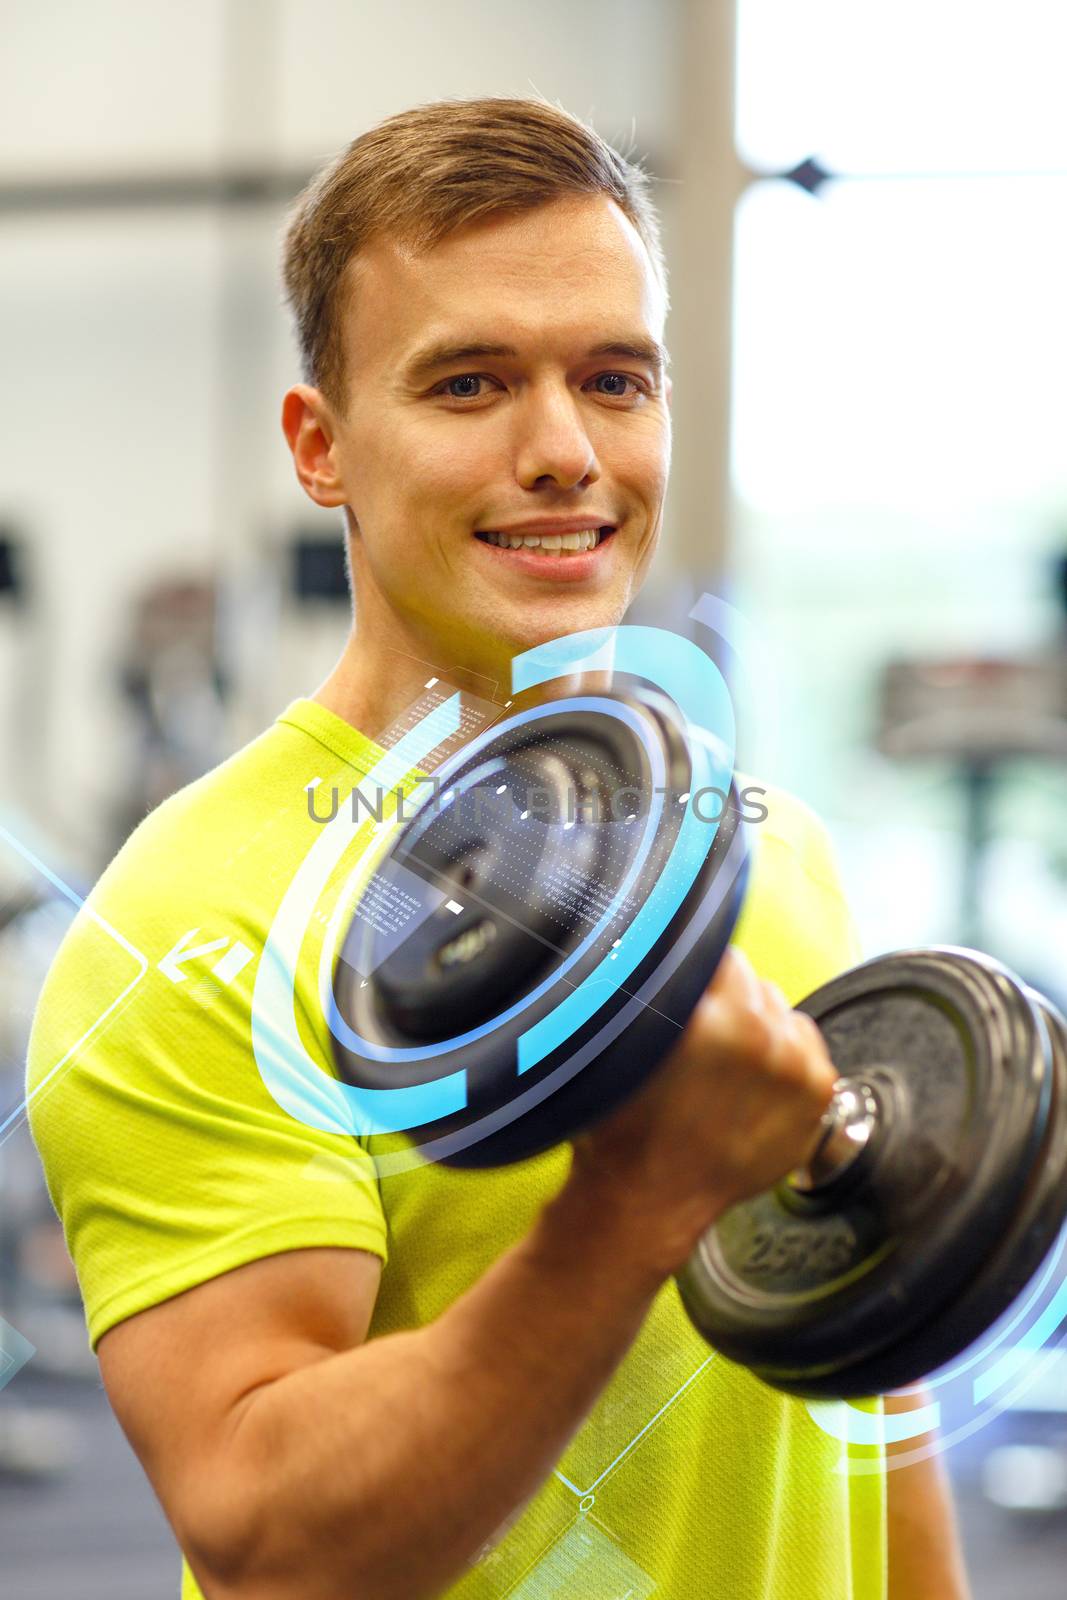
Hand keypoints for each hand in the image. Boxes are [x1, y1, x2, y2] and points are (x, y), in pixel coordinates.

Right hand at [568, 947, 838, 1274]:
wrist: (651, 1199)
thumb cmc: (626, 1126)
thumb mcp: (622, 1045)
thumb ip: (656, 990)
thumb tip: (673, 948)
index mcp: (708, 1017)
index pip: (716, 954)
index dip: (694, 970)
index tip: (684, 989)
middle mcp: (760, 1035)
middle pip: (749, 978)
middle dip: (725, 999)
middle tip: (699, 1034)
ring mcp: (796, 1065)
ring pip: (778, 1006)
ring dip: (757, 1023)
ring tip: (725, 1064)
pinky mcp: (818, 1091)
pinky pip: (805, 1039)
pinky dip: (784, 1052)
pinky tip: (752, 1081)